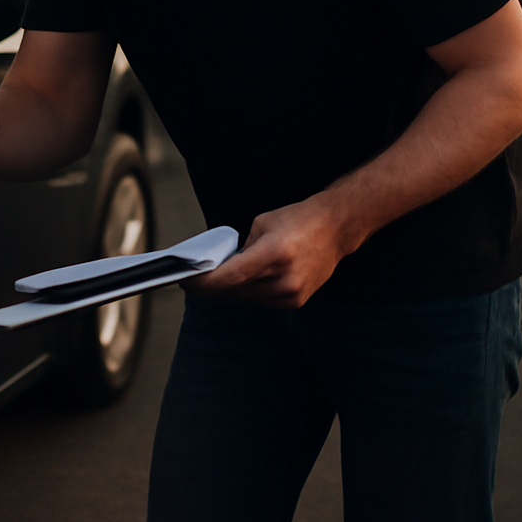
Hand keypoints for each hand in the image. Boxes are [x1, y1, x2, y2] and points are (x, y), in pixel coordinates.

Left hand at [188, 196, 355, 307]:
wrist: (335, 229)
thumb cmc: (297, 220)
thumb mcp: (262, 225)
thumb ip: (242, 250)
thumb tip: (222, 268)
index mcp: (274, 254)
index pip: (230, 277)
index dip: (204, 283)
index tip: (185, 281)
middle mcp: (284, 278)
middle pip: (234, 291)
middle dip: (210, 288)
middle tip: (191, 281)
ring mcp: (291, 293)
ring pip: (246, 298)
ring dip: (227, 292)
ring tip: (210, 283)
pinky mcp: (296, 301)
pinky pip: (261, 300)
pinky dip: (247, 292)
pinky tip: (235, 285)